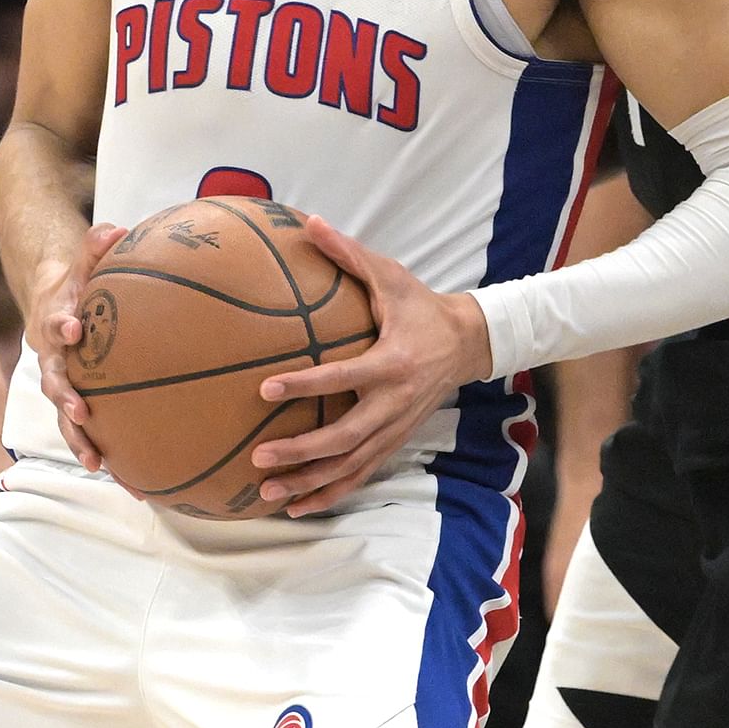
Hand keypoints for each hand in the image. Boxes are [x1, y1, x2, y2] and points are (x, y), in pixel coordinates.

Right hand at [28, 222, 125, 470]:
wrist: (49, 302)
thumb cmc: (76, 281)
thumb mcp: (82, 258)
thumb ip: (96, 245)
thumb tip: (117, 228)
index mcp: (54, 322)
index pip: (53, 321)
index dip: (60, 324)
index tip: (72, 329)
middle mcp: (52, 358)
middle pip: (54, 383)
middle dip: (67, 401)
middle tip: (83, 415)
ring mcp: (61, 384)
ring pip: (65, 417)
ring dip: (81, 442)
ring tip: (101, 467)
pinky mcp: (75, 402)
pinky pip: (86, 432)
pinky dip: (102, 454)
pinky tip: (131, 482)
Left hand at [251, 218, 487, 516]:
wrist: (467, 343)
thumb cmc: (421, 306)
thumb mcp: (390, 276)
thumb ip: (349, 254)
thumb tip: (310, 222)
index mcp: (392, 362)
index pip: (343, 378)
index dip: (305, 384)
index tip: (266, 388)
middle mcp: (394, 403)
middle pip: (345, 437)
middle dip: (302, 452)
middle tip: (261, 456)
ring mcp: (396, 428)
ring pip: (350, 465)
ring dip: (310, 482)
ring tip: (268, 492)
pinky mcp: (395, 441)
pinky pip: (360, 473)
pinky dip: (330, 493)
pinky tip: (297, 505)